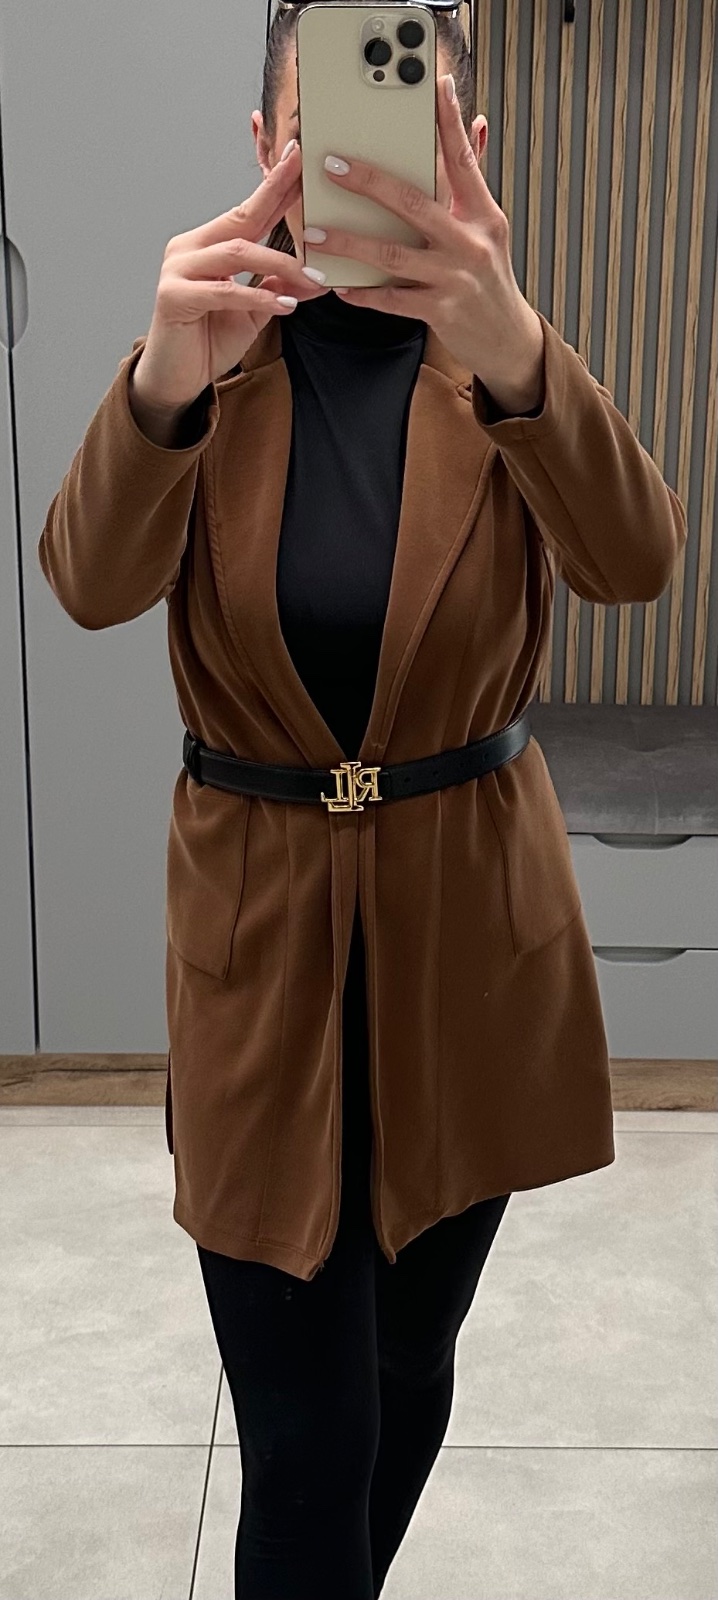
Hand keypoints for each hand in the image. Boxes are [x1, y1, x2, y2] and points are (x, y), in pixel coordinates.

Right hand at [134, 141, 329, 410]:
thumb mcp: (255, 309)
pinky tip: (284, 303)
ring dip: (280, 263)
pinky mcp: (172, 296)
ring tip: (312, 277)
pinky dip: (257, 295)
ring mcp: (177, 269)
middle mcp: (189, 248)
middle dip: (276, 195)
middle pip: (241, 218)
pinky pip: (223, 290)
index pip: (247, 211)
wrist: (177, 379)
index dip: (274, 187)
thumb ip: (278, 285)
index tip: (299, 160)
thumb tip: (316, 272)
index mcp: (208, 244)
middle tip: (307, 178)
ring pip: (236, 252)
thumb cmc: (210, 340)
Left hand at [307, 74, 544, 413]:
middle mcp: (469, 242)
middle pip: (412, 203)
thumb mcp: (488, 229)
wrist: (506, 338)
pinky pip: (391, 299)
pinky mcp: (439, 311)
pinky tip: (340, 285)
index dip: (449, 123)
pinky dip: (363, 293)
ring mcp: (454, 277)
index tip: (435, 89)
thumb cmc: (490, 280)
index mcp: (482, 215)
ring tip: (314, 232)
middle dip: (369, 182)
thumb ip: (472, 182)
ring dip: (348, 242)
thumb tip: (478, 126)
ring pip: (390, 254)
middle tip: (333, 166)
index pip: (463, 161)